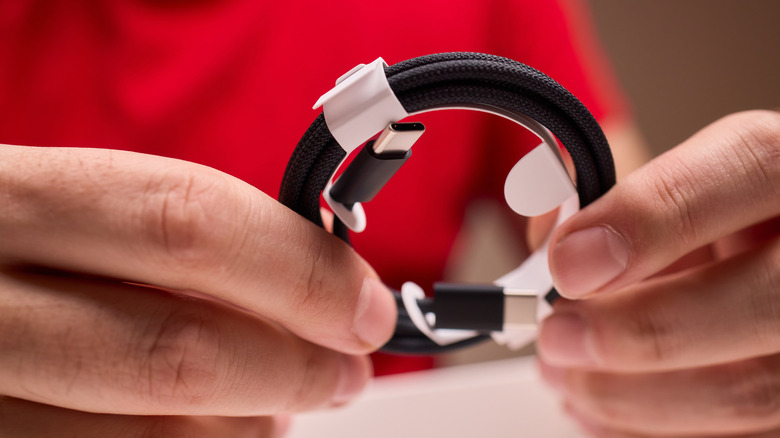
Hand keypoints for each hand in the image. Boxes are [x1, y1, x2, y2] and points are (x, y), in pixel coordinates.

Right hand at [0, 145, 396, 435]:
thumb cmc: (17, 257)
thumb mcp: (72, 219)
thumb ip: (171, 246)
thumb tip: (315, 293)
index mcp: (8, 202)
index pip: (182, 222)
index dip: (297, 270)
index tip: (365, 307)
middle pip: (174, 351)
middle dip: (292, 368)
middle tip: (345, 372)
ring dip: (246, 430)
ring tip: (271, 407)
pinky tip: (207, 437)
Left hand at [536, 110, 779, 436]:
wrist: (757, 261)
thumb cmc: (705, 225)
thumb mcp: (666, 189)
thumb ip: (610, 200)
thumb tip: (550, 245)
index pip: (750, 163)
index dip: (650, 217)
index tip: (568, 262)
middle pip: (764, 301)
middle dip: (637, 331)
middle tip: (558, 336)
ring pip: (756, 390)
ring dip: (634, 396)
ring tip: (567, 377)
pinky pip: (742, 437)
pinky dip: (652, 432)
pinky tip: (601, 412)